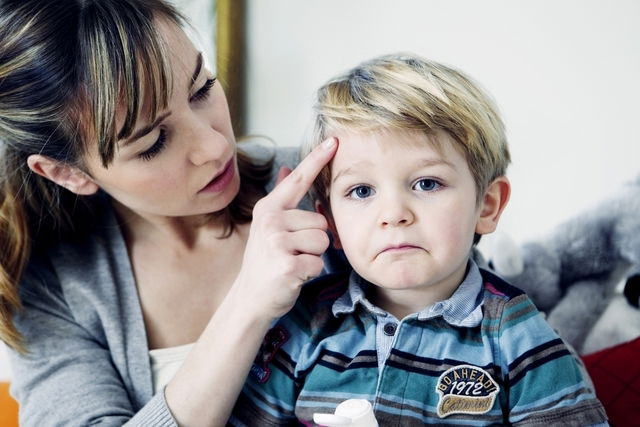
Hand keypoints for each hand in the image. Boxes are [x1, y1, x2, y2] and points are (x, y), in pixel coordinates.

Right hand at [234, 138, 337, 319]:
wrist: (250, 298)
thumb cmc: (265, 261)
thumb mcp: (268, 226)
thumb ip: (282, 198)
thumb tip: (288, 167)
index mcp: (269, 209)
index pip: (298, 179)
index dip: (317, 158)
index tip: (335, 140)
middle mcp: (271, 221)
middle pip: (321, 222)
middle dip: (314, 240)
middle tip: (292, 252)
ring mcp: (277, 243)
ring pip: (323, 241)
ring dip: (314, 256)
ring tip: (293, 262)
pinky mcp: (287, 265)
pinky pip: (319, 263)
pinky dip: (311, 272)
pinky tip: (293, 276)